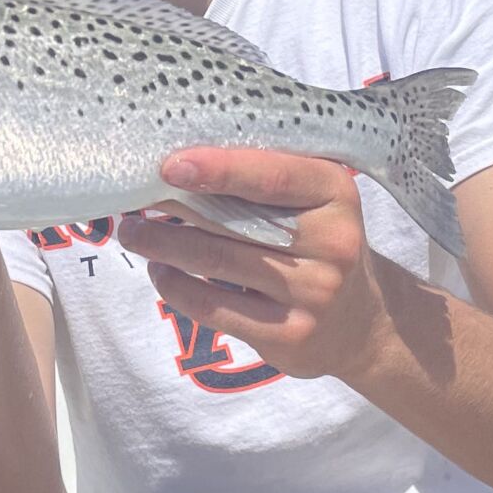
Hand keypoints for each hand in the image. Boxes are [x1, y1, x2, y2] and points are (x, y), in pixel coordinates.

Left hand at [118, 148, 393, 383]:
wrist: (361, 324)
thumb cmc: (317, 243)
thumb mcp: (313, 201)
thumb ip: (265, 178)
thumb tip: (181, 158)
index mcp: (335, 192)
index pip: (273, 176)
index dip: (220, 169)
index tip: (169, 165)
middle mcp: (332, 242)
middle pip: (234, 221)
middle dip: (173, 207)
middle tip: (131, 194)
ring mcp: (314, 293)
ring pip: (218, 262)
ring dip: (163, 245)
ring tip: (132, 232)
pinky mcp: (290, 335)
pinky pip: (216, 308)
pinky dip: (177, 287)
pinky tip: (160, 272)